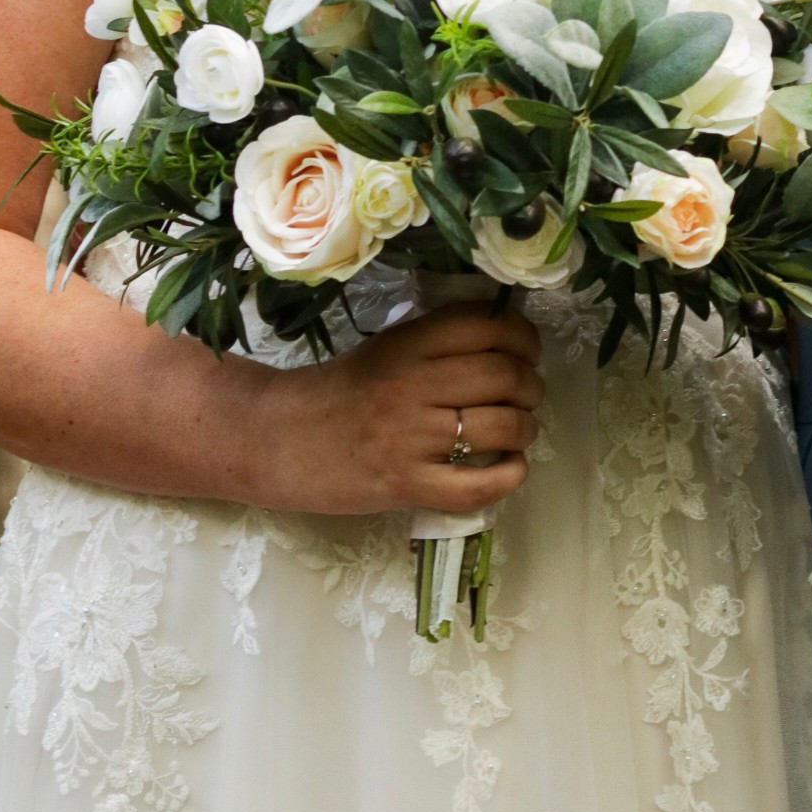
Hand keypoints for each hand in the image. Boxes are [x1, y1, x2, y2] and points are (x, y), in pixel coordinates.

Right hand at [238, 303, 545, 517]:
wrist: (280, 440)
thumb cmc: (340, 391)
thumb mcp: (386, 348)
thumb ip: (438, 340)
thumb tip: (506, 336)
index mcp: (408, 343)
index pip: (487, 325)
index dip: (524, 337)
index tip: (528, 351)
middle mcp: (412, 385)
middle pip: (503, 375)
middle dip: (531, 385)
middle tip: (528, 394)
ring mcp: (409, 438)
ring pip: (500, 426)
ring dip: (526, 429)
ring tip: (520, 431)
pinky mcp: (405, 485)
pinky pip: (477, 486)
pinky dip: (508, 476)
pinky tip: (510, 468)